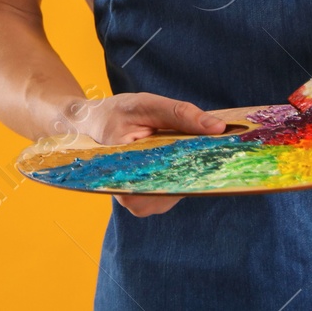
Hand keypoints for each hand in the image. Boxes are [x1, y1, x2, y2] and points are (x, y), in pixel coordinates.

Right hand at [54, 92, 224, 217]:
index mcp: (128, 180)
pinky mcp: (150, 201)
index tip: (220, 150)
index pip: (174, 180)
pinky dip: (185, 170)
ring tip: (194, 145)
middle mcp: (134, 201)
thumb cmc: (115, 114)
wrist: (91, 124)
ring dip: (192, 167)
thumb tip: (217, 128)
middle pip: (180, 188)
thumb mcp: (145, 106)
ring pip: (181, 189)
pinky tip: (184, 154)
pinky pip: (177, 188)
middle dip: (199, 165)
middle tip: (215, 144)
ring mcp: (143, 204)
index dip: (200, 165)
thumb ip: (179, 114)